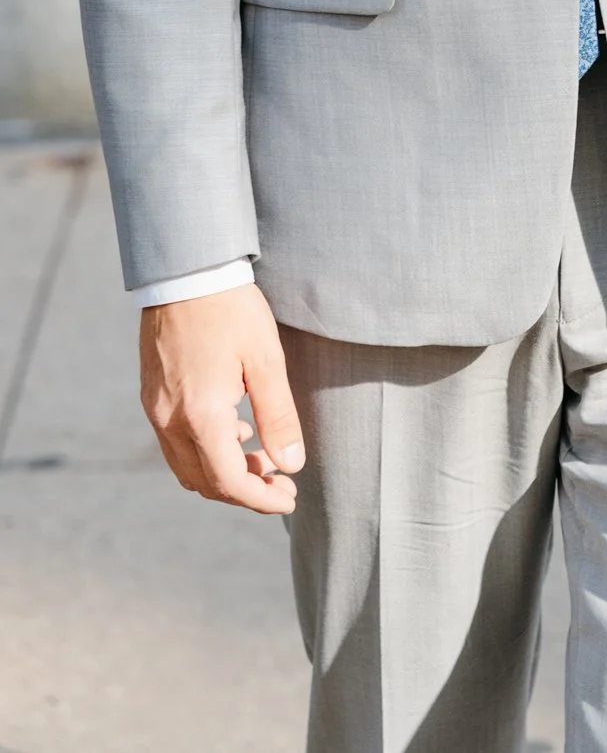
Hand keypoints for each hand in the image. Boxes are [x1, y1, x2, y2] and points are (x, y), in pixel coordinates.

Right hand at [140, 282, 304, 513]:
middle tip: (281, 482)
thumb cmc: (231, 309)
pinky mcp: (152, 396)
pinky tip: (235, 431)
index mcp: (201, 415)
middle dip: (245, 490)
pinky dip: (205, 452)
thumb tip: (291, 464)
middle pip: (205, 482)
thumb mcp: (266, 359)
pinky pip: (175, 444)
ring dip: (224, 474)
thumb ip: (278, 416)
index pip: (229, 482)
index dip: (260, 498)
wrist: (186, 270)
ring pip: (187, 467)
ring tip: (262, 458)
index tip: (289, 497)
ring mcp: (156, 410)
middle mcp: (170, 420)